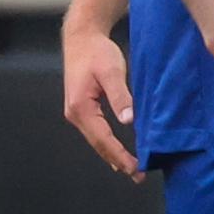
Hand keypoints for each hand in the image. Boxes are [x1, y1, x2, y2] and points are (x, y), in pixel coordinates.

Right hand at [62, 23, 142, 180]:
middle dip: (117, 161)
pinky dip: (108, 144)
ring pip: (96, 140)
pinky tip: (117, 152)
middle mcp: (75, 114)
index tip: (135, 168)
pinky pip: (96, 131)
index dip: (119, 155)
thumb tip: (129, 121)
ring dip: (113, 154)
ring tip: (131, 169)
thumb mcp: (112, 71)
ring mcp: (77, 112)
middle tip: (138, 176)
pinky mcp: (83, 108)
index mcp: (81, 108)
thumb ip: (120, 96)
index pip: (103, 139)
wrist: (82, 37)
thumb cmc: (97, 52)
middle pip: (98, 144)